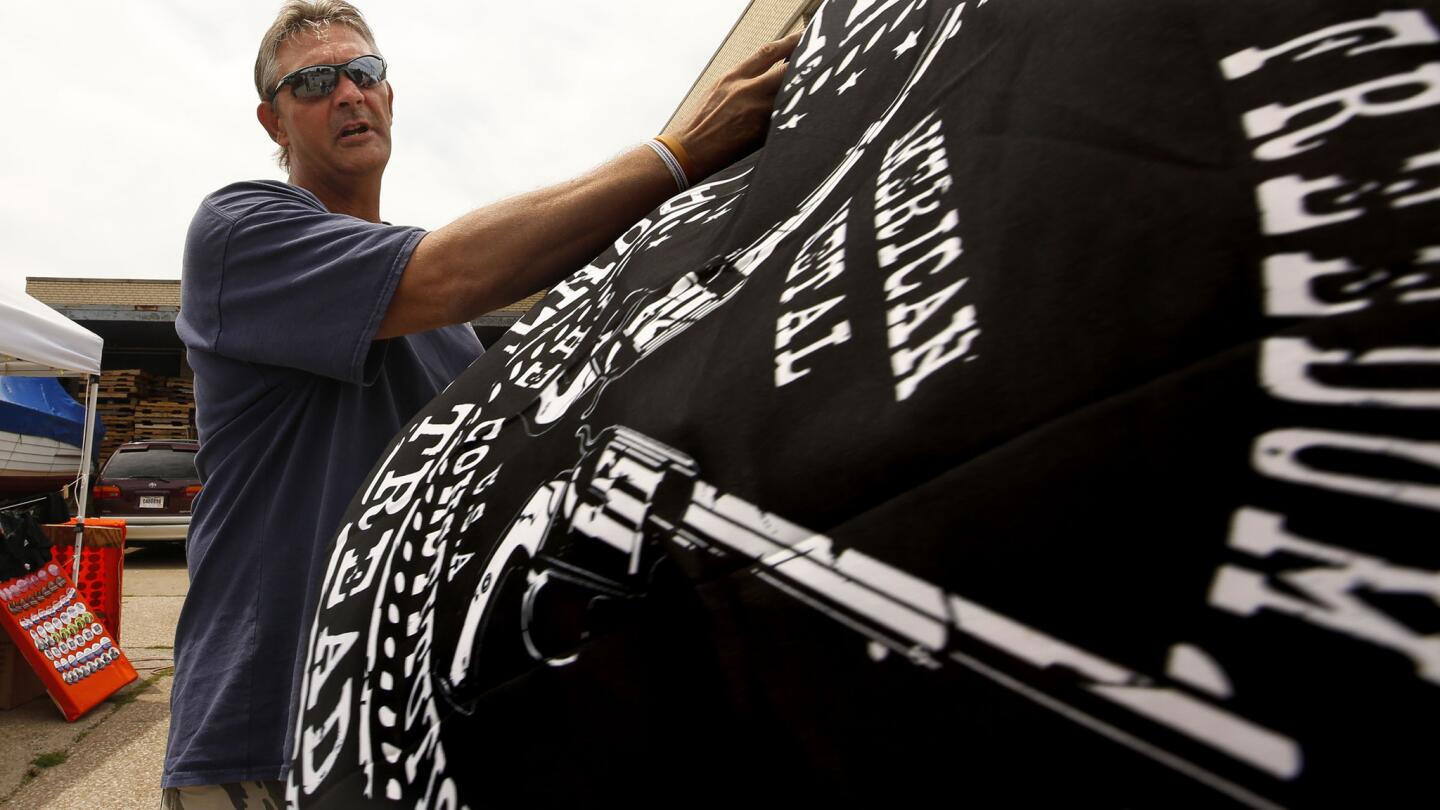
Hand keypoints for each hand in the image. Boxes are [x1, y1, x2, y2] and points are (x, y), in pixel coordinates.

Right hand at [665, 30, 803, 180]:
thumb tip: (763, 76)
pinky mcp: (760, 136)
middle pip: (787, 72)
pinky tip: (804, 118)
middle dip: (805, 67)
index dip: (791, 43)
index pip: (768, 52)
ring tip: (815, 94)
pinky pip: (785, 122)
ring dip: (803, 94)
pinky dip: (795, 118)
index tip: (804, 39)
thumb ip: (741, 82)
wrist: (685, 152)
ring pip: (790, 97)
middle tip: (820, 66)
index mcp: (733, 78)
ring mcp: (755, 114)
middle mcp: (746, 91)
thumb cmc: (698, 125)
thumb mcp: (716, 92)